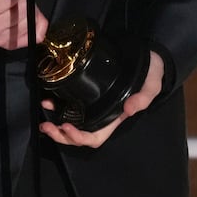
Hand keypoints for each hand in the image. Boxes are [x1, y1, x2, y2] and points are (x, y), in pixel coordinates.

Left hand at [39, 50, 163, 148]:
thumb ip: (142, 98)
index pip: (95, 138)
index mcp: (114, 118)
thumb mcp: (151, 86)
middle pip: (78, 135)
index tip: (66, 127)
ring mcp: (93, 104)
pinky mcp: (87, 92)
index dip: (79, 137)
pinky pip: (70, 104)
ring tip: (44, 110)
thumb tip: (129, 110)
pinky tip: (49, 98)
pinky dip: (58, 104)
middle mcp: (101, 115)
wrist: (149, 58)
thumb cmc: (151, 75)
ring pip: (71, 122)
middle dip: (60, 134)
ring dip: (55, 122)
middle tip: (46, 125)